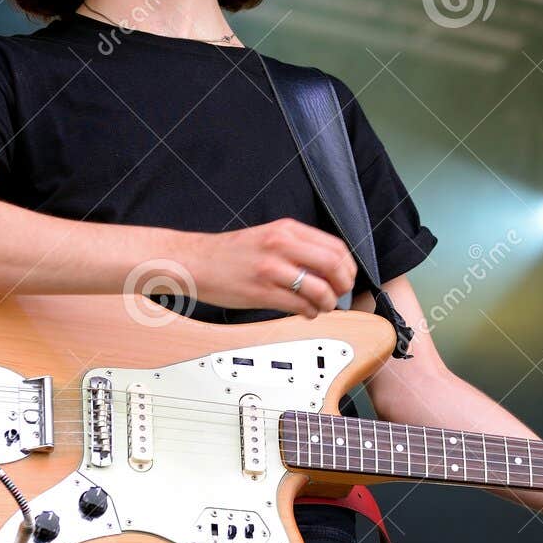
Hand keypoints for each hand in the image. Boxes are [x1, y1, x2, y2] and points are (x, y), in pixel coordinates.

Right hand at [186, 218, 357, 316]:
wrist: (195, 261)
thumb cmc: (231, 253)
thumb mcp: (268, 236)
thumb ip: (297, 246)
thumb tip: (329, 266)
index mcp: (287, 229)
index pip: (335, 247)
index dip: (348, 267)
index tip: (346, 279)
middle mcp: (282, 245)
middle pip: (334, 266)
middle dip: (343, 285)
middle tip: (339, 294)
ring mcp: (272, 269)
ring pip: (320, 290)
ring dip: (328, 303)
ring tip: (321, 307)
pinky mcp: (262, 292)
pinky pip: (300, 306)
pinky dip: (309, 313)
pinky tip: (304, 312)